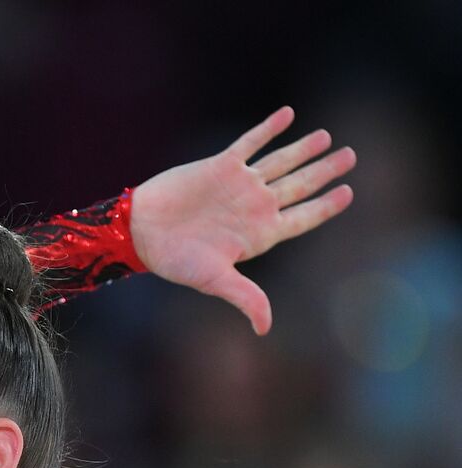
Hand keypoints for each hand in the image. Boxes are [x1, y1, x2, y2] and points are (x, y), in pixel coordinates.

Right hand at [129, 106, 356, 335]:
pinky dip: (269, 129)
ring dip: (304, 149)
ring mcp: (239, 184)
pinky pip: (250, 143)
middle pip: (299, 185)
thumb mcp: (215, 280)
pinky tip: (288, 114)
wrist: (141, 232)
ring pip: (280, 162)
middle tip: (350, 156)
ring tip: (326, 137)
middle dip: (325, 170)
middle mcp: (254, 206)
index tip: (348, 193)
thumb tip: (265, 329)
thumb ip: (246, 297)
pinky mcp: (220, 166)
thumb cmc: (176, 261)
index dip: (326, 206)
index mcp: (260, 234)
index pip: (303, 218)